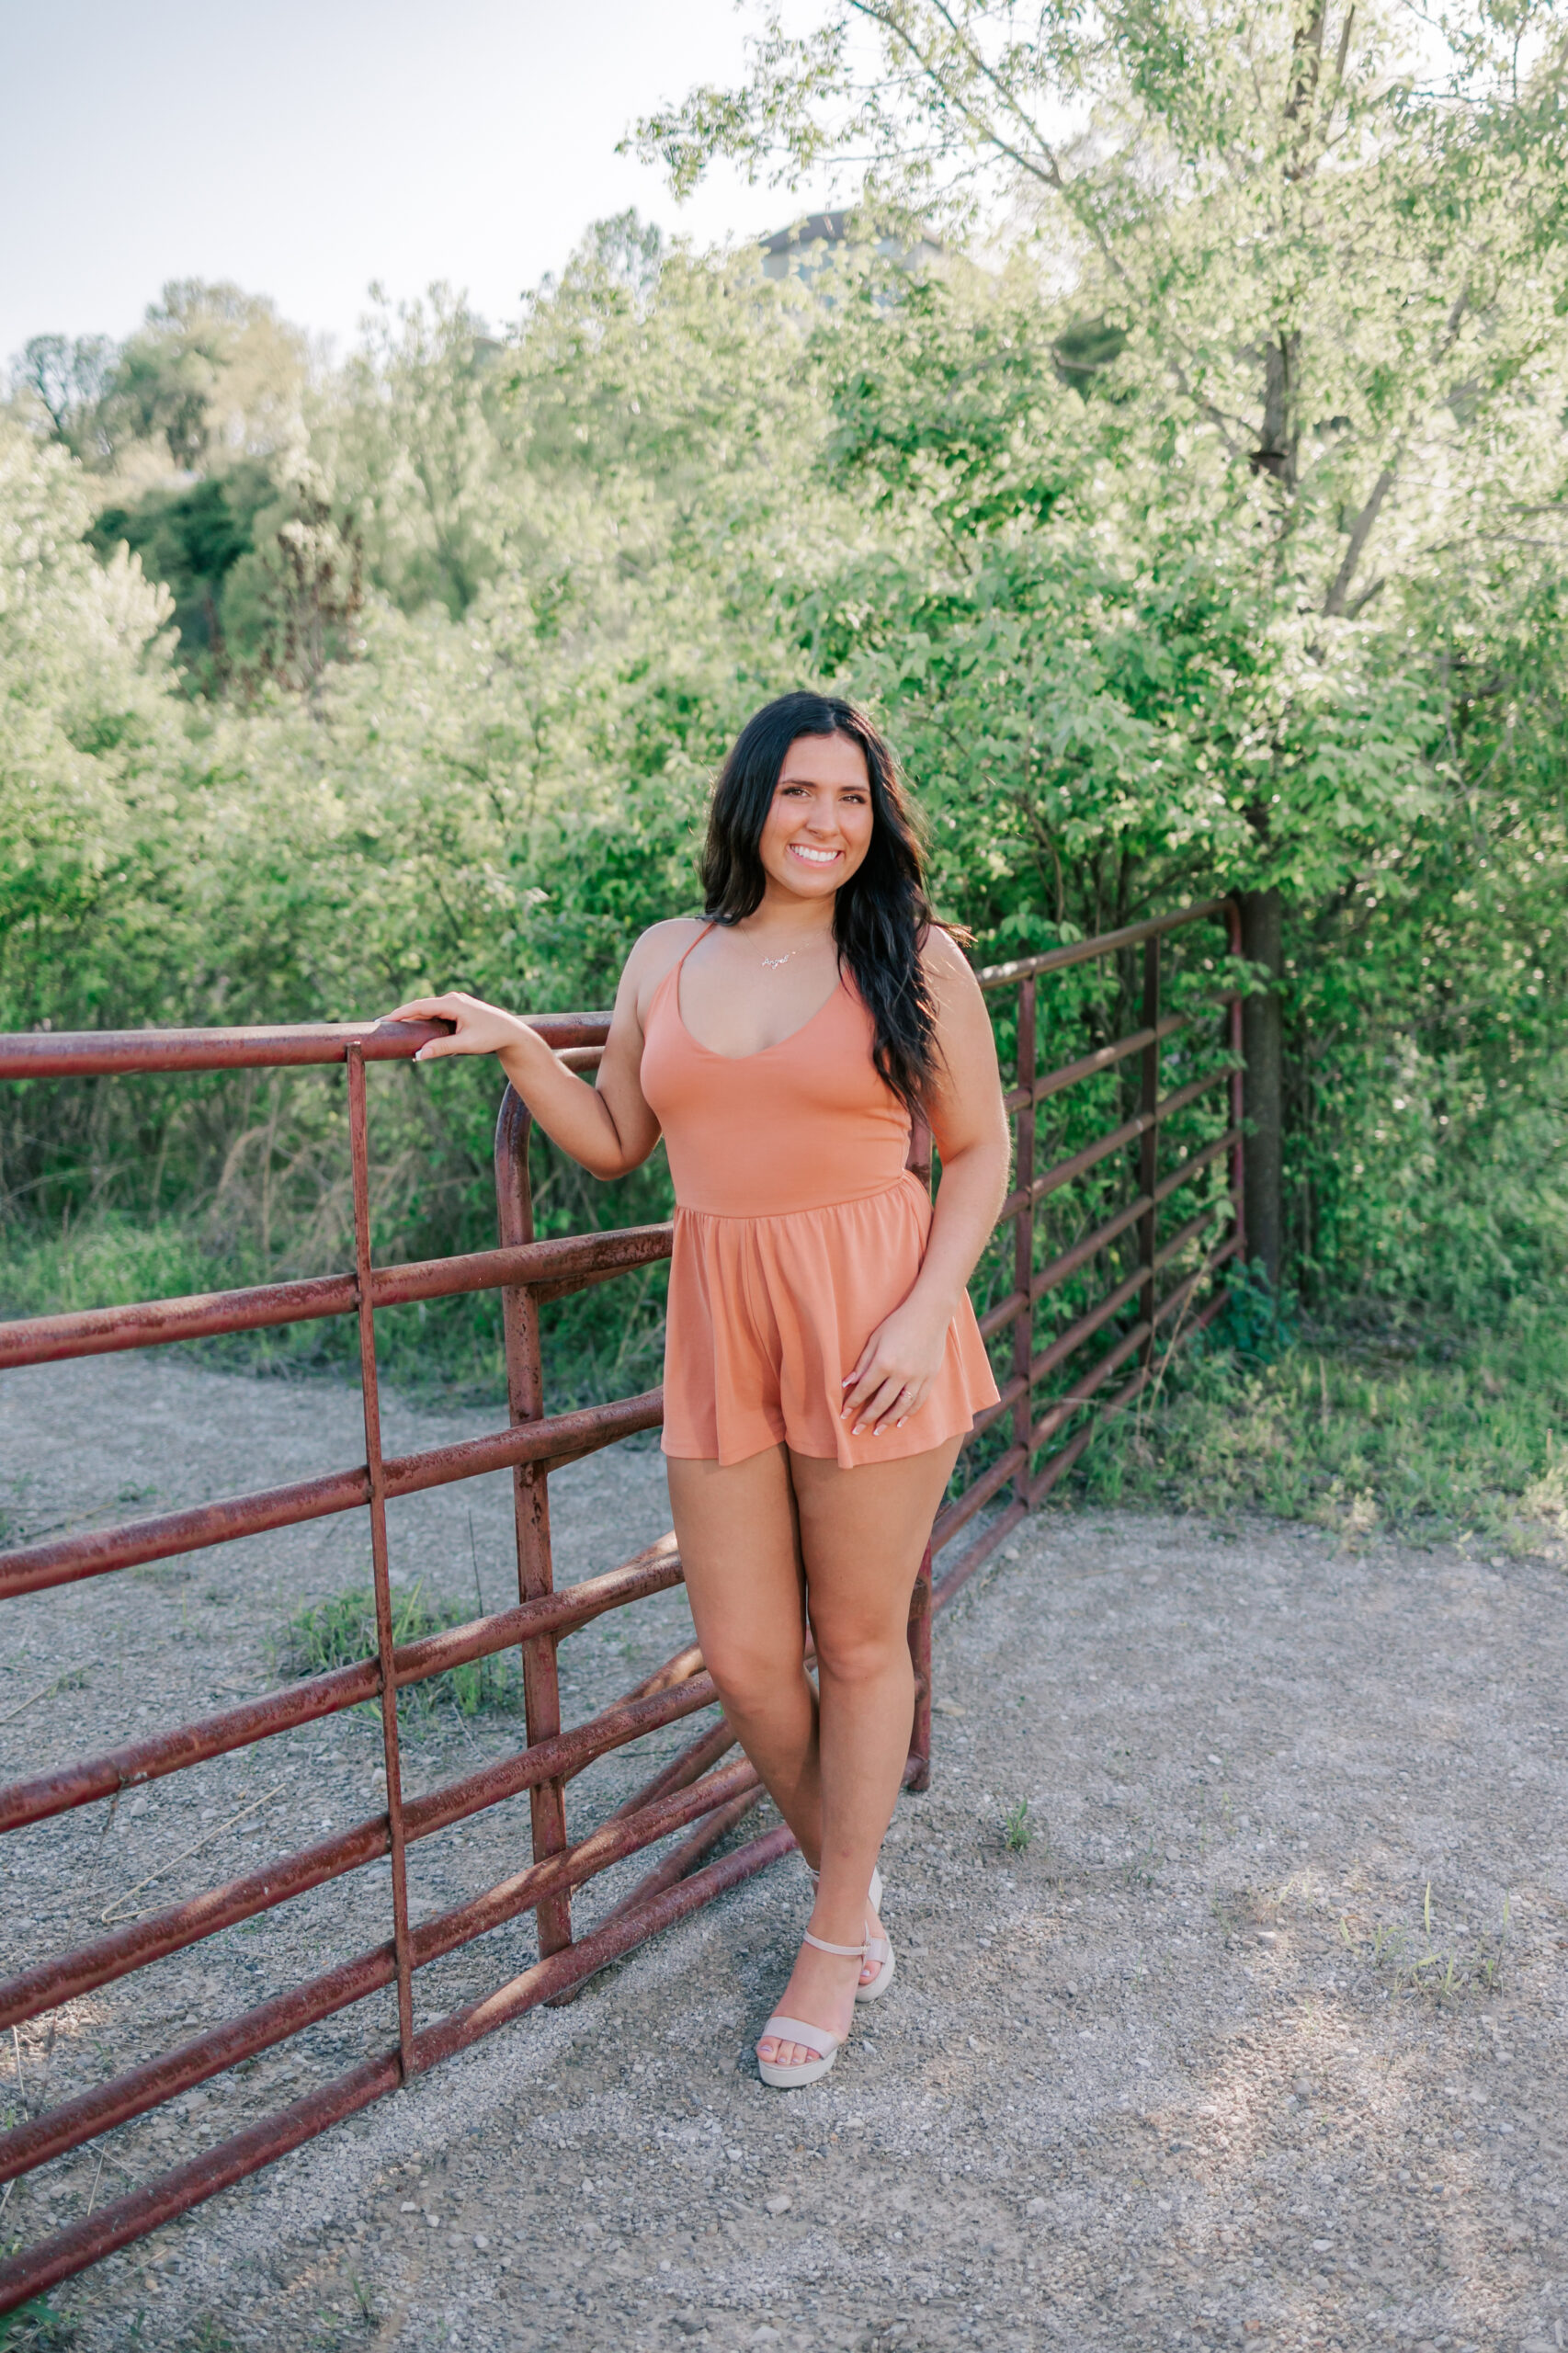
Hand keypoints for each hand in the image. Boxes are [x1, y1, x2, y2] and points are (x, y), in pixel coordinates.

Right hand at [381, 991, 527, 1062]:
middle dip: (401, 1015)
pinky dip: (422, 1018)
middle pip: (420, 1006)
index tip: (384, 1021)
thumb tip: (417, 1055)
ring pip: (427, 1009)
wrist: (511, 1033)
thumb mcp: (465, 1044)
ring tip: (392, 1025)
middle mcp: (452, 999)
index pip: (419, 1006)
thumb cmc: (491, 1037)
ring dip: (411, 1016)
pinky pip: (435, 1012)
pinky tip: (412, 1025)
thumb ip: (441, 1048)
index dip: (400, 1013)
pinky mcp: (458, 1008)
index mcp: (453, 1004)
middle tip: (382, 1024)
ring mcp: (455, 1002)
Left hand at [841, 1295, 952, 1437]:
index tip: (843, 1414)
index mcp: (884, 1362)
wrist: (929, 1313)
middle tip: (855, 1431)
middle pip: (881, 1402)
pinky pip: (919, 1401)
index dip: (852, 1403)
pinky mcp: (930, 1377)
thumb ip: (862, 1363)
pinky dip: (909, 1414)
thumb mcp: (875, 1339)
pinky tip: (900, 1422)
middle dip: (866, 1418)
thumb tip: (847, 1383)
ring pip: (901, 1406)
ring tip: (876, 1431)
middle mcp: (901, 1373)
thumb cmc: (898, 1323)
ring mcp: (918, 1377)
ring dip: (887, 1421)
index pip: (865, 1389)